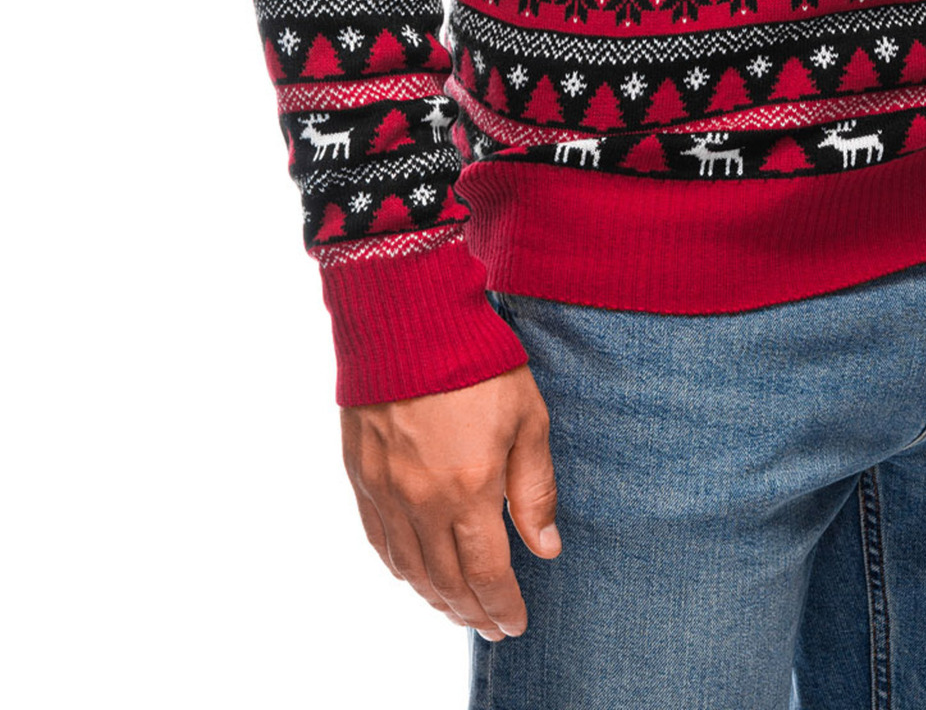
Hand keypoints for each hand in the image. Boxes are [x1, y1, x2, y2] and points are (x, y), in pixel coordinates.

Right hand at [340, 365, 559, 640]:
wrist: (408, 317)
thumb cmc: (477, 360)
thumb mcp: (527, 418)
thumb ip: (535, 488)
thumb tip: (545, 548)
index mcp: (469, 489)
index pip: (487, 574)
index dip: (503, 606)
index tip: (516, 623)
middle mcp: (422, 501)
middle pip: (446, 581)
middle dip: (473, 612)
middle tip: (491, 627)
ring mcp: (386, 490)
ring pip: (410, 568)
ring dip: (436, 598)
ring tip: (458, 609)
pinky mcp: (361, 473)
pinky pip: (378, 539)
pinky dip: (400, 567)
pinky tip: (414, 574)